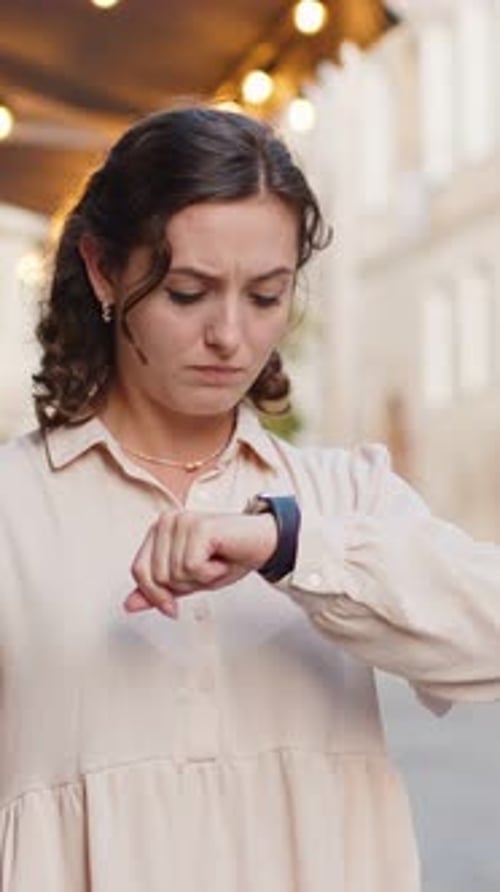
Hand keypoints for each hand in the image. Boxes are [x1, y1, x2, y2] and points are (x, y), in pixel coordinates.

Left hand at [124, 509, 277, 616]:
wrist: (263, 545)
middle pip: (156, 576)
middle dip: (185, 585)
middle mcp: (166, 521)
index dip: (155, 595)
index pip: (139, 571)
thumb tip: (128, 605)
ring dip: (201, 579)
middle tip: (207, 570)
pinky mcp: (198, 527)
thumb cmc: (228, 559)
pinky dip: (210, 572)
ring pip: (174, 574)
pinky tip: (221, 558)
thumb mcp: (188, 581)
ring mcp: (181, 521)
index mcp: (159, 530)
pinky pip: (191, 567)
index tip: (173, 607)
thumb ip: (158, 590)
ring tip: (215, 562)